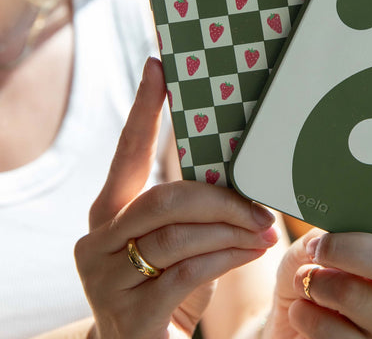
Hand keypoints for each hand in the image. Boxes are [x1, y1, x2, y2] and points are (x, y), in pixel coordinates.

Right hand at [75, 58, 278, 338]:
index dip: (144, 107)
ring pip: (181, 232)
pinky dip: (229, 256)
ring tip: (264, 229)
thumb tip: (238, 170)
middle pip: (166, 196)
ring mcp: (107, 277)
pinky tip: (253, 251)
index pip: (128, 150)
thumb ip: (194, 206)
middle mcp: (99, 239)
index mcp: (111, 212)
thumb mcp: (181, 239)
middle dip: (221, 198)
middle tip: (260, 205)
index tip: (158, 65)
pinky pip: (190, 269)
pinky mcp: (128, 313)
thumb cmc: (170, 283)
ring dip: (232, 229)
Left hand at [264, 129, 371, 338]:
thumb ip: (337, 229)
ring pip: (354, 295)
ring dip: (315, 283)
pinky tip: (303, 312)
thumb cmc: (309, 273)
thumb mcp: (318, 243)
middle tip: (317, 246)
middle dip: (344, 249)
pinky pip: (331, 332)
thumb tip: (335, 223)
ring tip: (306, 281)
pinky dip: (304, 315)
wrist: (287, 322)